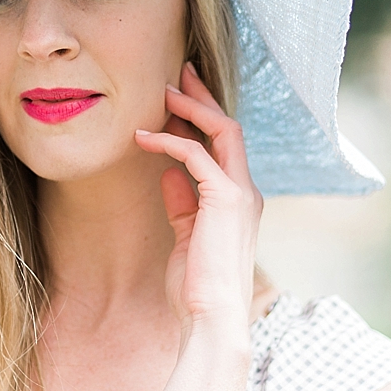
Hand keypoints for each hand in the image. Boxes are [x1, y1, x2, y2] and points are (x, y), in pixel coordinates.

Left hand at [134, 62, 262, 328]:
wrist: (211, 318)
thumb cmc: (197, 286)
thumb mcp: (186, 236)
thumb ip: (182, 204)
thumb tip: (167, 173)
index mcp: (239, 200)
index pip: (226, 146)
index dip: (205, 117)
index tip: (181, 95)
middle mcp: (246, 191)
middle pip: (229, 127)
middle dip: (203, 97)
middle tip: (178, 72)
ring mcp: (240, 194)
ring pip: (222, 130)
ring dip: (190, 107)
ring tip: (161, 92)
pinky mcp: (225, 200)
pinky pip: (196, 155)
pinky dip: (169, 140)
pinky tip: (143, 137)